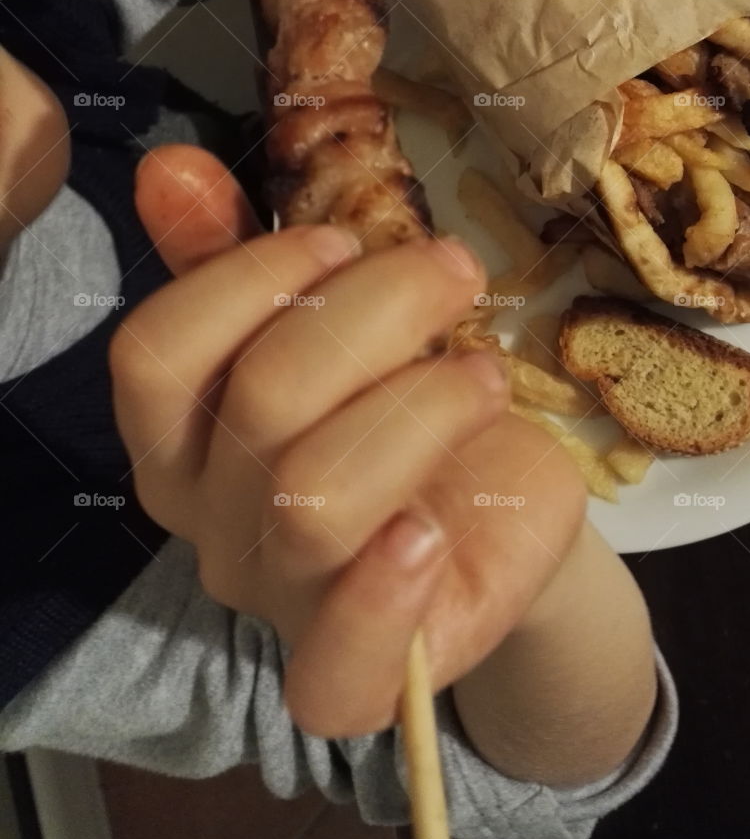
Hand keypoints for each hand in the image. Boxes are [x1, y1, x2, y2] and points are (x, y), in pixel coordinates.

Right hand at [112, 146, 585, 737]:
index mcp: (185, 438)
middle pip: (262, 401)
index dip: (249, 278)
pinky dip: (381, 593)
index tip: (342, 241)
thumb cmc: (406, 405)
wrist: (503, 512)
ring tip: (485, 376)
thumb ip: (241, 259)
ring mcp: (281, 602)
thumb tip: (171, 168)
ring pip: (315, 495)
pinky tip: (431, 530)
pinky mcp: (358, 671)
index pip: (158, 355)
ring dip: (420, 407)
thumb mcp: (337, 325)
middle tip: (456, 271)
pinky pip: (335, 663)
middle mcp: (211, 523)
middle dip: (375, 312)